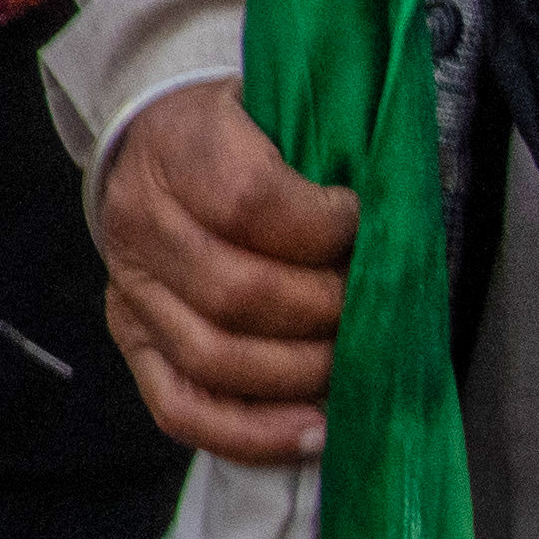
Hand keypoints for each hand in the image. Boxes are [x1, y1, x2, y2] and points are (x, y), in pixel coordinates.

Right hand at [97, 86, 355, 466]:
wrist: (156, 138)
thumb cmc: (240, 128)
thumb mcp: (280, 105)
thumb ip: (333, 151)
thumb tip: (406, 219)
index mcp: (180, 149)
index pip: (248, 203)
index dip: (322, 227)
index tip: (362, 223)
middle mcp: (142, 224)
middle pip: (237, 293)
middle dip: (324, 312)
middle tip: (370, 309)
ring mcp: (132, 290)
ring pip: (214, 358)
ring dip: (300, 373)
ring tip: (350, 367)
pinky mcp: (132, 340)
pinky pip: (180, 407)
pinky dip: (249, 433)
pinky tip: (312, 432)